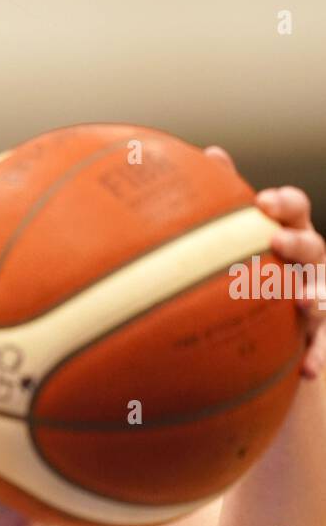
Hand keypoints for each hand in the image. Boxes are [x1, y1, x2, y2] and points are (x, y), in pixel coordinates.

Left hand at [204, 144, 325, 378]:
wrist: (272, 323)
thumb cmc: (254, 265)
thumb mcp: (241, 234)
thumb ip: (228, 199)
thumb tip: (210, 153)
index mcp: (289, 233)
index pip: (294, 210)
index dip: (285, 204)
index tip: (264, 202)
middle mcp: (309, 263)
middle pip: (313, 247)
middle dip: (298, 243)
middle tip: (277, 241)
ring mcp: (317, 297)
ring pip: (324, 296)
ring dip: (315, 298)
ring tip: (301, 303)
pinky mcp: (318, 335)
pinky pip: (322, 347)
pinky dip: (318, 357)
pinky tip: (308, 371)